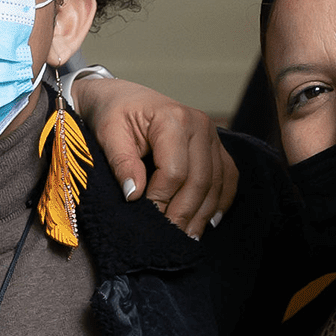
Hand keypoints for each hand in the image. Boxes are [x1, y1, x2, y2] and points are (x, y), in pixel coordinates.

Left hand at [81, 78, 239, 238]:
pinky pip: (227, 176)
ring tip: (187, 237)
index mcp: (173, 118)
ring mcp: (212, 135)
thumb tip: (133, 195)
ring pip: (216, 183)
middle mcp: (200, 125)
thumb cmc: (113, 113)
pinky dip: (221, 200)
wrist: (122, 97)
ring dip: (203, 213)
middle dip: (184, 212)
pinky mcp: (215, 145)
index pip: (174, 171)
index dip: (161, 199)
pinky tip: (210, 220)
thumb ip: (121, 162)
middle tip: (169, 237)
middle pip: (200, 180)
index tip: (146, 219)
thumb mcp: (108, 133)